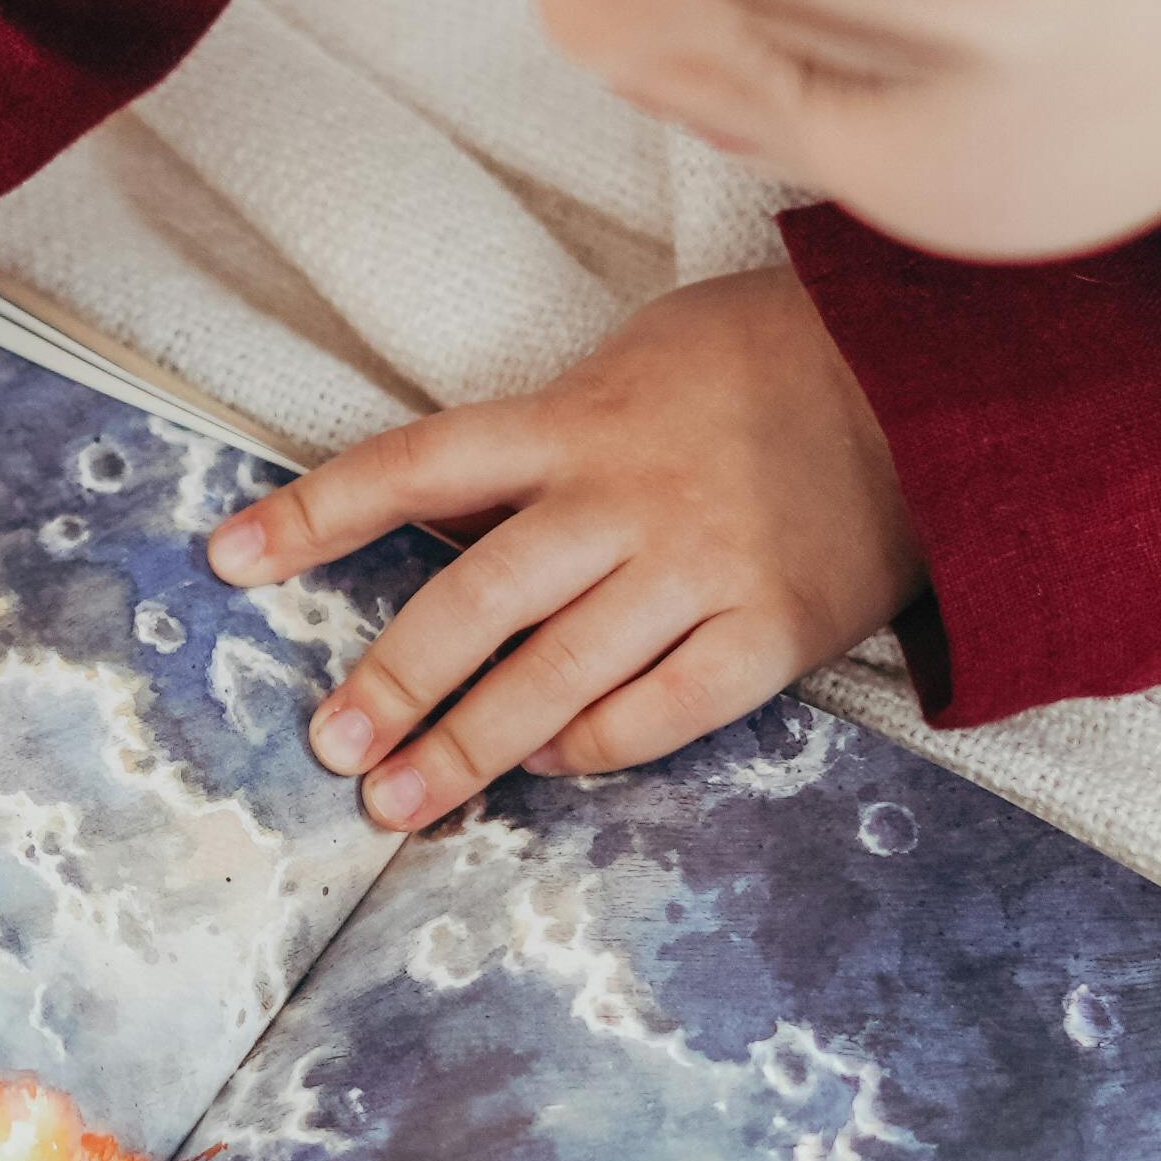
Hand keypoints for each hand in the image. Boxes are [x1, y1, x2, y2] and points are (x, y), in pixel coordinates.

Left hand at [205, 271, 920, 829]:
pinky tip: (548, 765)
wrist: (933, 383)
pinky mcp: (770, 629)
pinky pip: (661, 711)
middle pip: (473, 599)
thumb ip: (550, 434)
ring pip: (553, 676)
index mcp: (575, 420)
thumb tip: (453, 520)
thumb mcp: (639, 357)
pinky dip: (594, 746)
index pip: (417, 467)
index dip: (317, 513)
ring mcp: (696, 567)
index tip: (228, 560)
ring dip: (466, 748)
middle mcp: (622, 496)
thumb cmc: (768, 361)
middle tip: (331, 747)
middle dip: (390, 681)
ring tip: (397, 803)